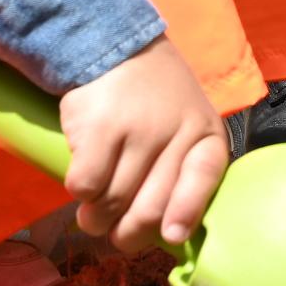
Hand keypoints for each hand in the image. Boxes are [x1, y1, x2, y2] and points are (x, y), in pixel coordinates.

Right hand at [55, 37, 227, 254]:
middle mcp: (175, 131)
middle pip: (150, 208)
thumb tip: (169, 236)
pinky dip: (80, 194)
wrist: (118, 49)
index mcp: (205, 134)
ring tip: (93, 215)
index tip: (169, 235)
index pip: (203, 179)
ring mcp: (137, 128)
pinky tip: (84, 181)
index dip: (185, 213)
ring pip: (112, 204)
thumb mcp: (187, 128)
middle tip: (116, 234)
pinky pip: (85, 186)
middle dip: (127, 235)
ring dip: (96, 221)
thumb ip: (184, 174)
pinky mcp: (99, 127)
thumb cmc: (157, 102)